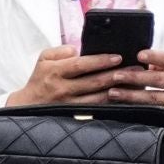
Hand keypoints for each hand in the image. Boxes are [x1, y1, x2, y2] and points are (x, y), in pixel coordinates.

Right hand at [9, 44, 126, 106]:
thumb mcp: (43, 59)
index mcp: (55, 71)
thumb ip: (60, 51)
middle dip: (115, 75)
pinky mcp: (75, 115)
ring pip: (98, 98)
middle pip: (93, 82)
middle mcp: (63, 89)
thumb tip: (77, 49)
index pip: (81, 65)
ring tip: (134, 83)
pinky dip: (111, 103)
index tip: (117, 57)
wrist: (29, 105)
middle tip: (134, 70)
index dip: (100, 61)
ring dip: (118, 91)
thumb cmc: (40, 78)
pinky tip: (124, 97)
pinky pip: (97, 108)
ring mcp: (70, 104)